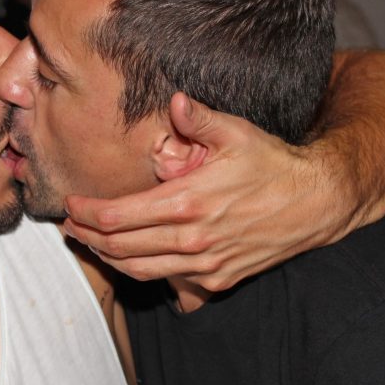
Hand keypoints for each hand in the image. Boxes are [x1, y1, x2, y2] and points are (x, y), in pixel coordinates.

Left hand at [63, 93, 363, 291]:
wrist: (315, 202)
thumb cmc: (273, 164)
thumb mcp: (237, 133)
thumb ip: (200, 119)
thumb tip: (176, 102)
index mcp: (187, 203)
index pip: (118, 217)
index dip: (87, 212)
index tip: (69, 204)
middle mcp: (191, 240)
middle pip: (120, 248)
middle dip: (87, 236)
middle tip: (69, 225)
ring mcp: (204, 264)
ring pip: (140, 271)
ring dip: (108, 259)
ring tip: (90, 243)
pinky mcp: (218, 279)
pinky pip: (170, 282)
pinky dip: (145, 272)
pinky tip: (133, 259)